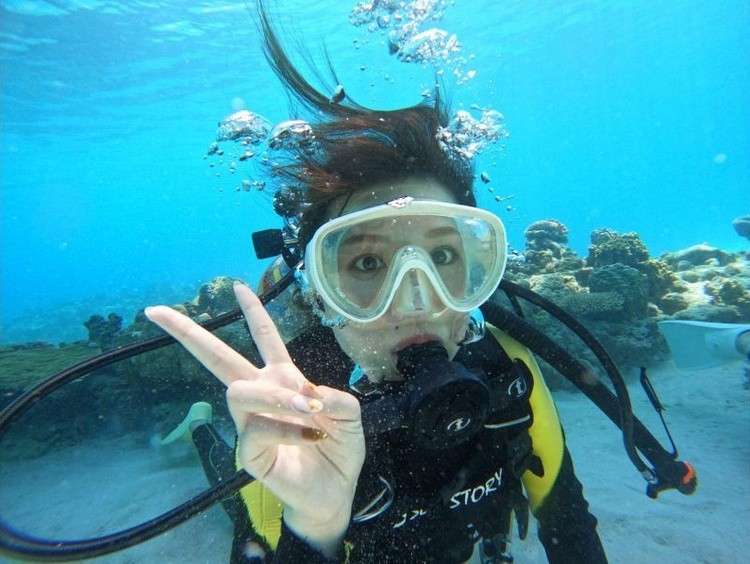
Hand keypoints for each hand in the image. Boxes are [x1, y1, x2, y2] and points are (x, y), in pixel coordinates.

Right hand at [145, 283, 364, 554]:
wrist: (336, 490)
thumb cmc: (338, 448)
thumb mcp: (349, 414)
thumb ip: (336, 396)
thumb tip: (309, 392)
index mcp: (283, 377)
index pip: (265, 338)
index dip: (254, 312)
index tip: (238, 287)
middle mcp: (261, 395)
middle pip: (218, 358)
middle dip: (186, 333)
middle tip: (156, 312)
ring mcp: (251, 422)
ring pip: (240, 390)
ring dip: (275, 394)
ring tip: (307, 407)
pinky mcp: (249, 451)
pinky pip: (259, 428)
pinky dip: (289, 428)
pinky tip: (309, 436)